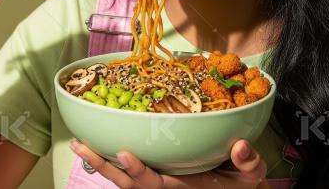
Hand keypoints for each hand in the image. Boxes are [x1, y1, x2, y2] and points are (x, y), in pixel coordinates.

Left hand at [70, 139, 268, 188]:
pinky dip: (110, 161)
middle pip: (127, 182)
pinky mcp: (154, 177)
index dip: (138, 170)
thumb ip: (247, 162)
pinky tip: (94, 145)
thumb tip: (240, 146)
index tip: (125, 153)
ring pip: (122, 179)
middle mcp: (164, 187)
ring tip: (78, 144)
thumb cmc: (239, 184)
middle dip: (104, 166)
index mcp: (181, 188)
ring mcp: (157, 183)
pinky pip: (128, 174)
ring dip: (99, 162)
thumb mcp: (250, 176)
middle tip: (81, 146)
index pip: (154, 183)